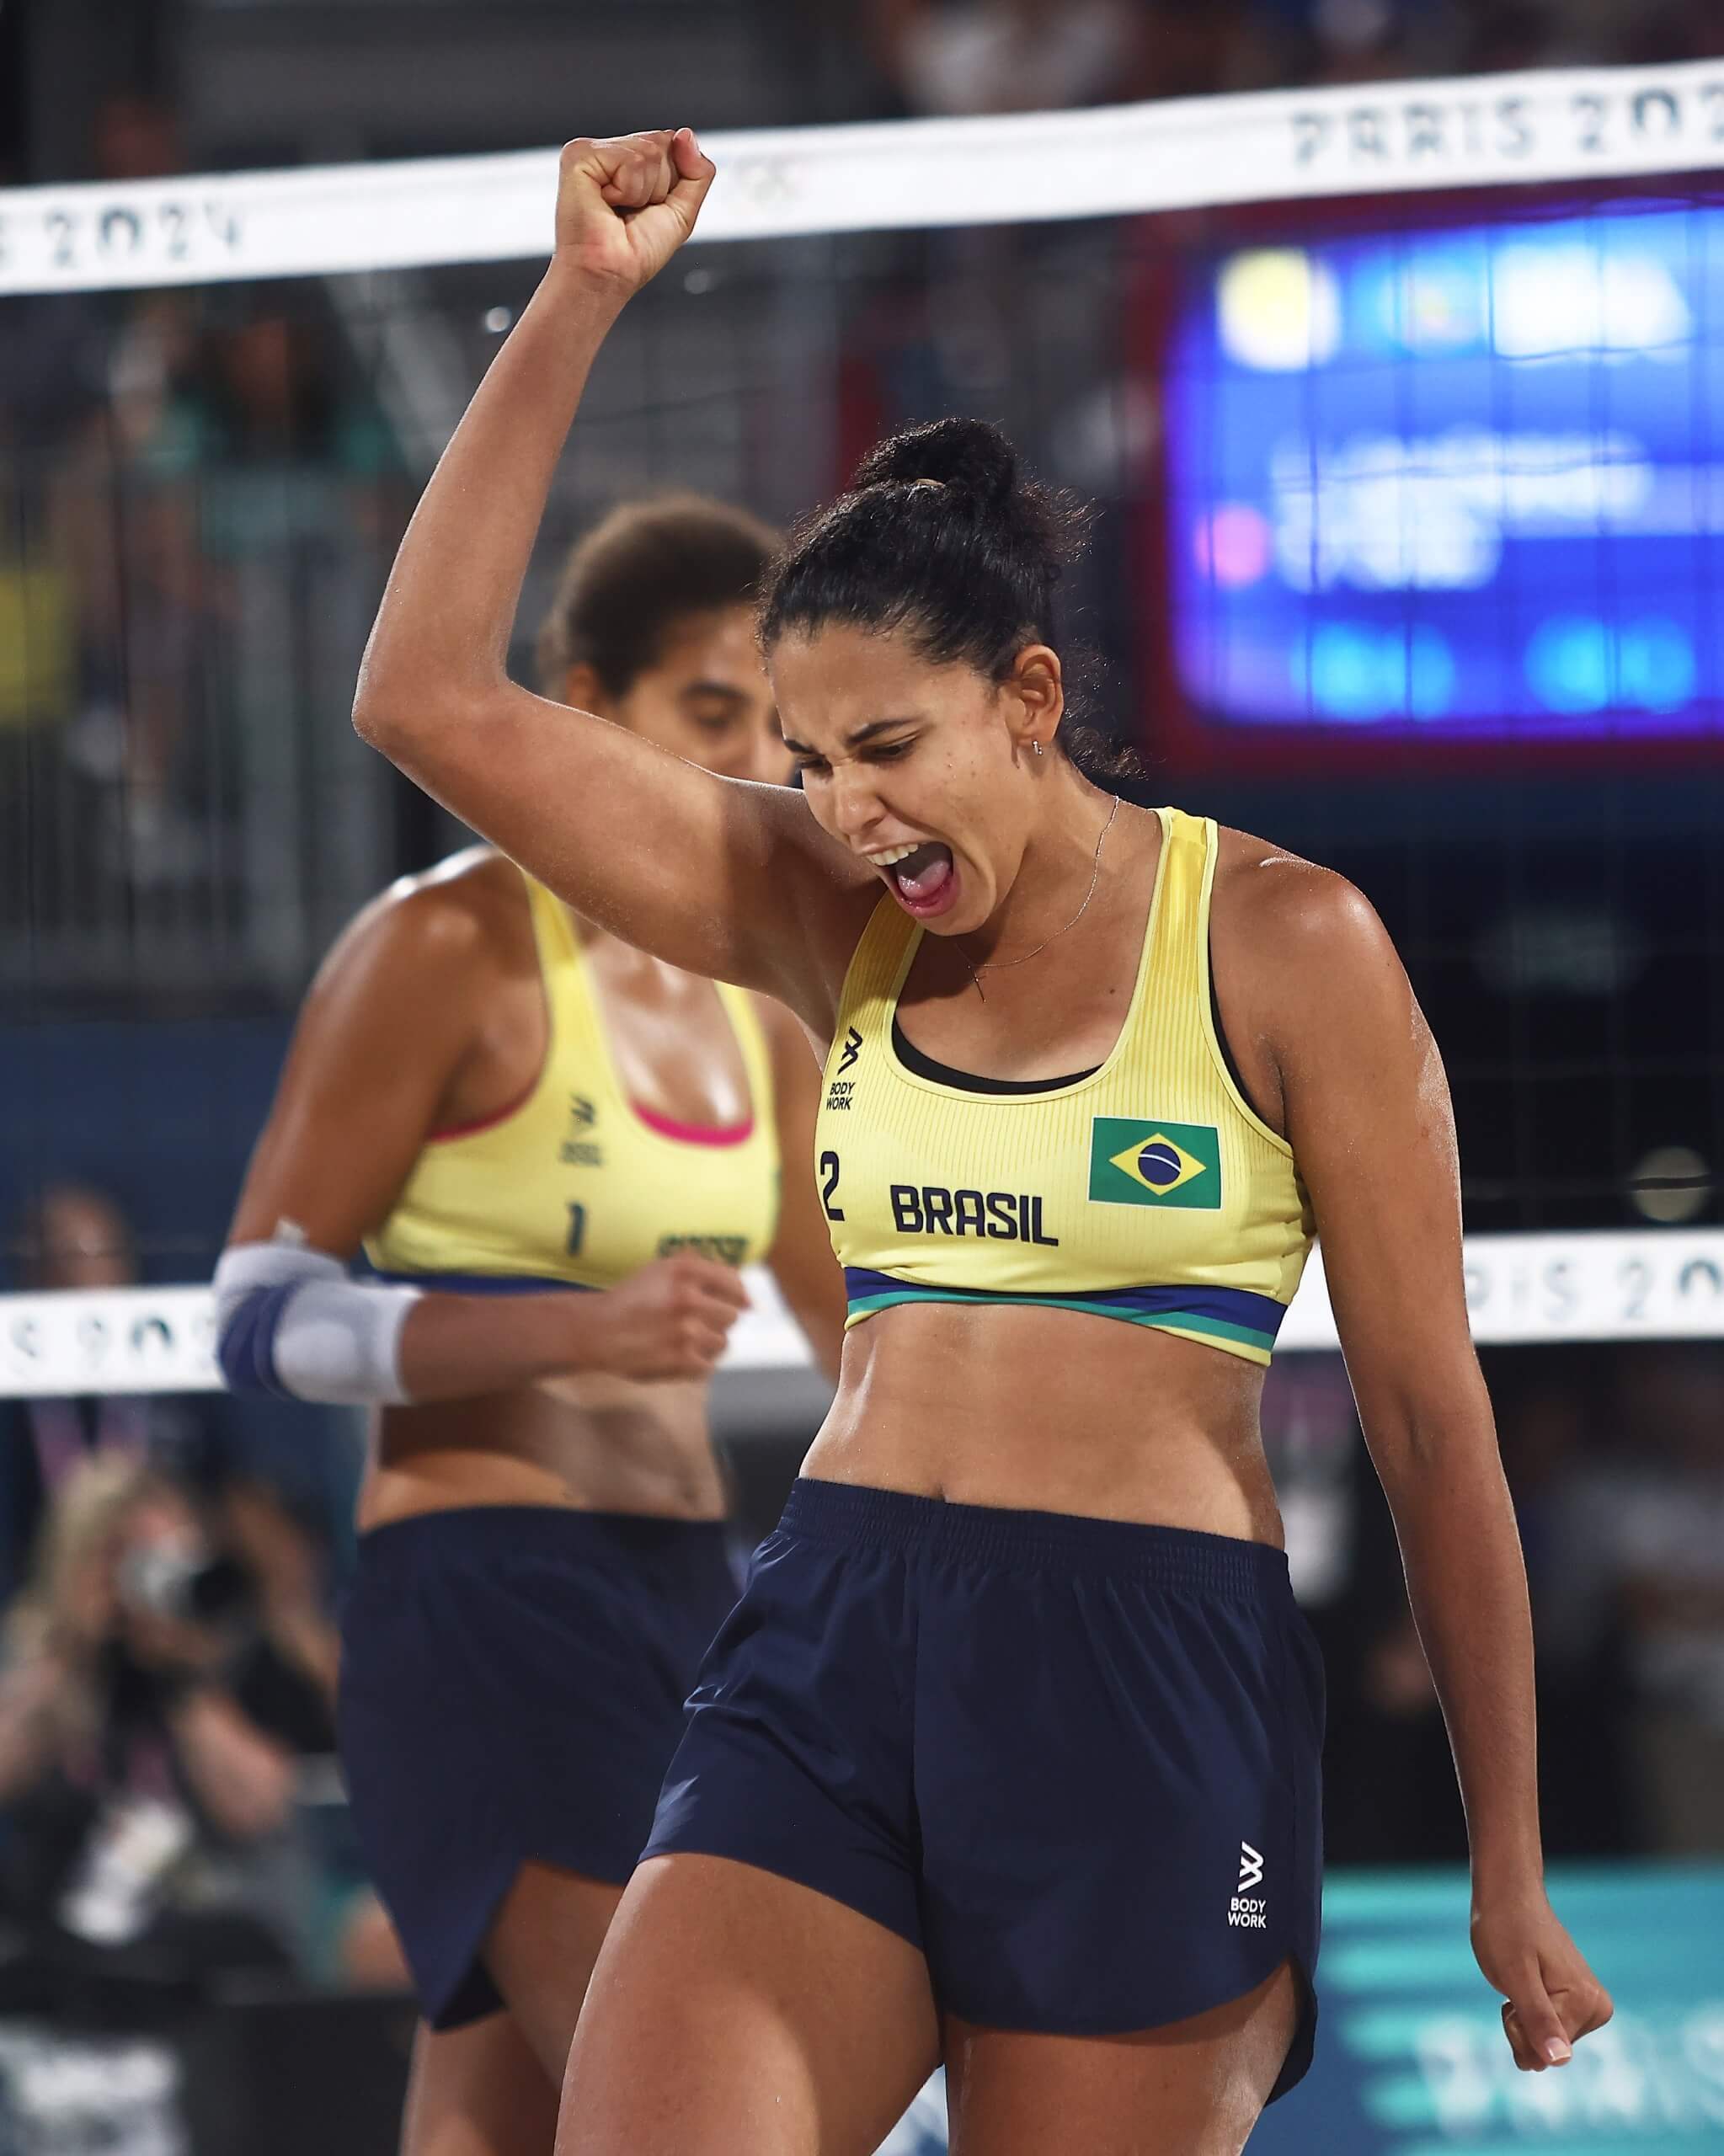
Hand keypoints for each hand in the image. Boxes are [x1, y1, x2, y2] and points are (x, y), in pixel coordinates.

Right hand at [553, 129, 715, 296]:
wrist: (609, 274)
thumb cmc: (636, 252)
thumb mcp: (683, 211)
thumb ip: (698, 172)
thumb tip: (686, 133)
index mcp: (629, 161)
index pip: (671, 145)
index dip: (671, 183)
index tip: (647, 209)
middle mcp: (610, 151)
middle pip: (662, 144)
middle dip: (659, 186)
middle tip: (631, 212)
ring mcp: (592, 150)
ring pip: (649, 151)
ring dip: (643, 191)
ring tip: (618, 210)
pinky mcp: (579, 155)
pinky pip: (629, 159)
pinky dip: (627, 189)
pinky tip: (606, 203)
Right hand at [577, 1255, 748, 1380]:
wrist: (597, 1331)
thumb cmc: (633, 1299)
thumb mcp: (662, 1269)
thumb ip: (702, 1269)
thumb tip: (748, 1297)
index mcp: (685, 1271)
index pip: (733, 1283)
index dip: (735, 1295)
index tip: (730, 1303)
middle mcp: (687, 1298)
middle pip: (732, 1315)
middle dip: (717, 1320)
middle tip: (696, 1323)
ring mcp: (685, 1332)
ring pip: (723, 1342)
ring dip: (708, 1343)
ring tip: (685, 1341)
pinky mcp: (680, 1361)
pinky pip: (708, 1365)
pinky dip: (697, 1364)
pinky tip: (680, 1356)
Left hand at [1472, 1892, 1612, 2070]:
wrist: (1507, 1895)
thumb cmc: (1506, 1928)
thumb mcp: (1515, 1976)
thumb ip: (1538, 2020)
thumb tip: (1560, 2061)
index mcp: (1588, 2004)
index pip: (1544, 2054)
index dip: (1516, 2025)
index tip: (1514, 1986)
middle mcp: (1596, 2008)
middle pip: (1546, 2052)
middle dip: (1518, 2024)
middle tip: (1514, 1981)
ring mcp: (1587, 2006)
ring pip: (1543, 2044)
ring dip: (1520, 2018)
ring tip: (1519, 1978)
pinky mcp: (1575, 2003)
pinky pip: (1544, 2031)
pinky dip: (1525, 2013)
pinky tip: (1525, 1982)